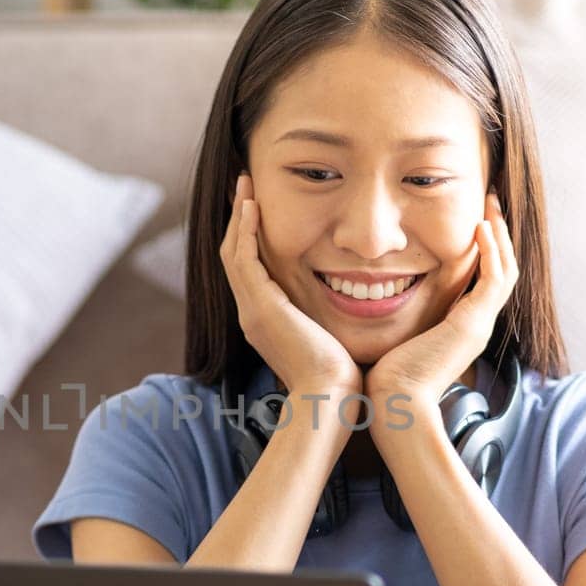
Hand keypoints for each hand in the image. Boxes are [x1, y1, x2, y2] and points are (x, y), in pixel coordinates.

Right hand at [219, 173, 361, 407]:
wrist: (329, 401)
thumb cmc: (340, 380)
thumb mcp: (331, 340)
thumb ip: (330, 320)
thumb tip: (353, 304)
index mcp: (265, 321)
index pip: (250, 270)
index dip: (251, 237)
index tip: (259, 209)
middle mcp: (251, 314)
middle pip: (234, 256)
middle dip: (239, 220)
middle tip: (246, 188)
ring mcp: (251, 311)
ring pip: (232, 252)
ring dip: (238, 216)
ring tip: (245, 185)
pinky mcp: (260, 307)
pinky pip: (244, 259)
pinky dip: (246, 231)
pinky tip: (253, 206)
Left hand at [366, 191, 518, 410]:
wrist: (395, 404)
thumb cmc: (386, 378)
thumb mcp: (397, 337)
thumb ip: (398, 316)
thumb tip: (375, 298)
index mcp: (462, 327)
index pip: (483, 281)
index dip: (483, 250)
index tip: (474, 222)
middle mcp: (477, 324)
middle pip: (502, 271)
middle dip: (497, 236)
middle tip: (491, 204)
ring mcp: (479, 324)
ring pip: (506, 270)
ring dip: (499, 236)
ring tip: (491, 206)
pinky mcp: (474, 323)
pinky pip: (494, 279)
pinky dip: (492, 251)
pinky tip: (482, 227)